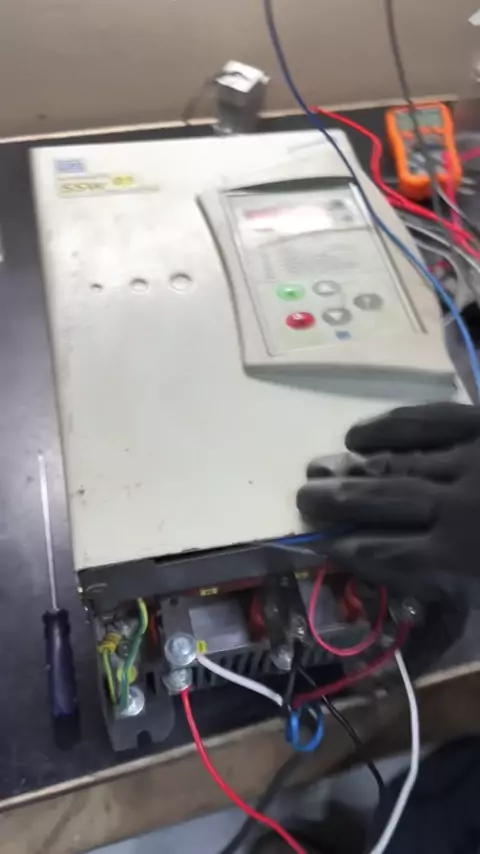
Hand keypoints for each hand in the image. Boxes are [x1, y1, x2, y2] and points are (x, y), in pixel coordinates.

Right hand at [297, 403, 479, 599]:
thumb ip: (450, 606)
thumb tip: (399, 614)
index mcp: (464, 555)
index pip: (388, 552)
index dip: (348, 548)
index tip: (321, 543)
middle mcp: (459, 504)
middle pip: (382, 500)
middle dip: (336, 501)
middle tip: (304, 499)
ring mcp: (471, 456)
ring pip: (396, 460)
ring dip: (350, 465)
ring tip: (316, 467)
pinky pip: (424, 419)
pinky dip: (385, 426)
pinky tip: (356, 435)